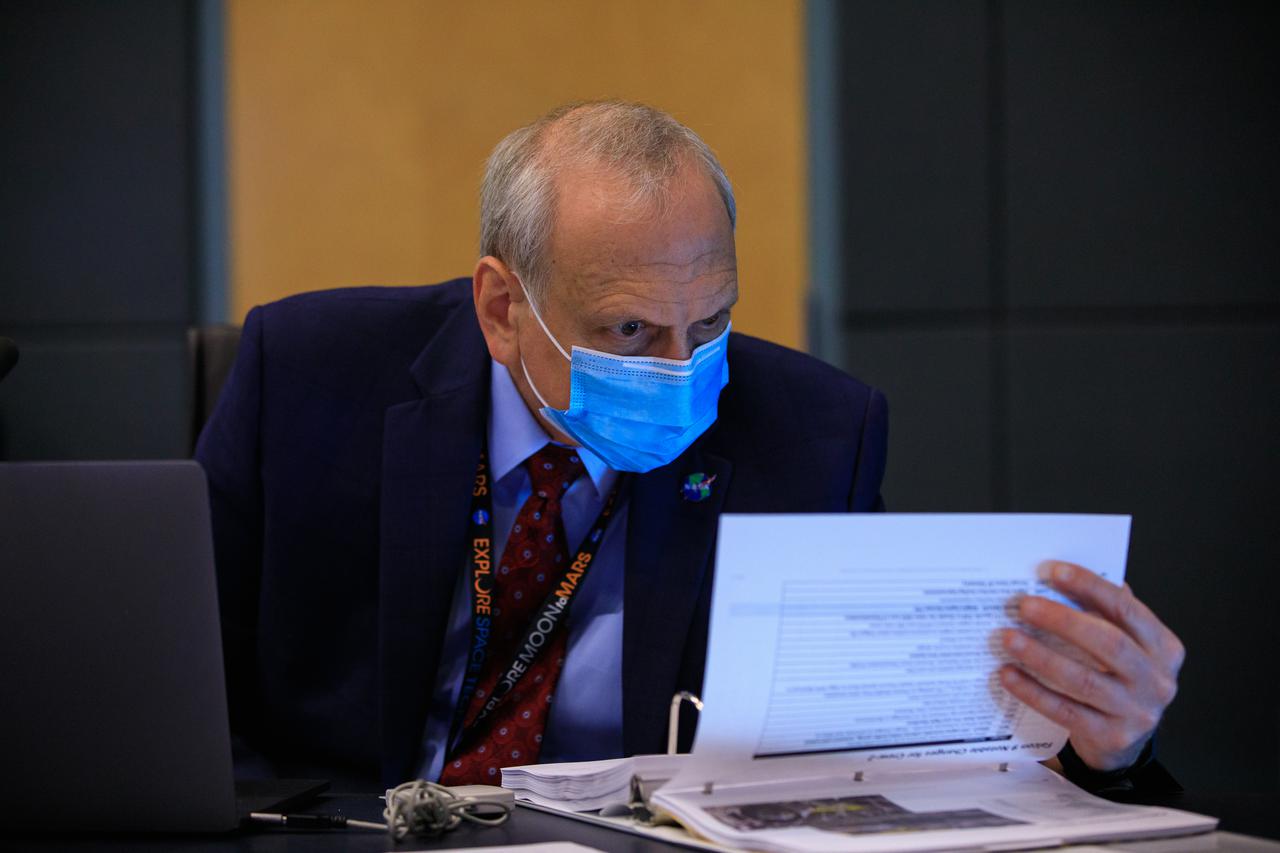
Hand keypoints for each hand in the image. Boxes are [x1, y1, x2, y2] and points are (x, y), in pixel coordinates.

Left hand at [999, 561, 1184, 771]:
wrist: (1124, 739)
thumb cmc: (1116, 677)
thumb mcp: (1123, 645)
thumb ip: (1102, 613)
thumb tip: (1056, 576)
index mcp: (1163, 647)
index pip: (1126, 609)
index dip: (1090, 587)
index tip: (1052, 571)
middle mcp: (1156, 680)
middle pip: (1108, 643)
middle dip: (1063, 620)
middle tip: (1024, 606)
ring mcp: (1137, 712)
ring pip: (1084, 680)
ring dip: (1041, 656)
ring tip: (1009, 638)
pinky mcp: (1111, 737)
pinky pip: (1065, 711)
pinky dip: (1033, 691)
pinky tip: (1008, 674)